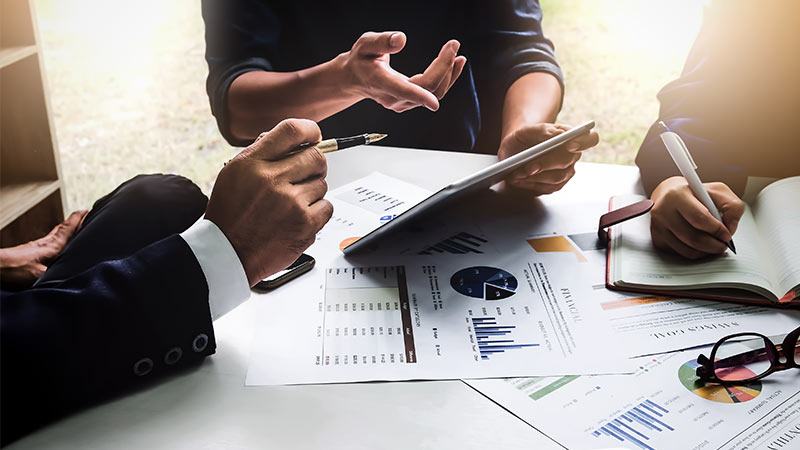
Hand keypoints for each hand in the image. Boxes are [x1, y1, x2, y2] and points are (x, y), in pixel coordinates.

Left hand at [0, 210, 87, 286]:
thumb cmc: (16, 269)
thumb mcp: (41, 274)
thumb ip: (57, 274)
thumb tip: (71, 276)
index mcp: (52, 246)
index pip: (68, 228)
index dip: (78, 219)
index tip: (87, 210)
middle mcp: (46, 243)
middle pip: (62, 228)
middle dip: (74, 221)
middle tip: (83, 215)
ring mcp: (37, 246)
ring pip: (55, 234)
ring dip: (66, 229)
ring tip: (73, 228)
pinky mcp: (30, 252)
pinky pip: (49, 241)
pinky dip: (57, 238)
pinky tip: (55, 245)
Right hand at [205, 119, 332, 285]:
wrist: (227, 253)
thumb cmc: (230, 215)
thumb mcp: (234, 174)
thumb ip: (262, 154)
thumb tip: (292, 140)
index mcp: (253, 163)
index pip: (291, 131)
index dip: (310, 131)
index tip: (314, 136)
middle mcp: (272, 180)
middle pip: (316, 157)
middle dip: (314, 165)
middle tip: (304, 175)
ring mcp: (291, 203)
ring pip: (322, 184)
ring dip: (312, 192)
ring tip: (291, 204)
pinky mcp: (305, 224)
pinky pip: (327, 207)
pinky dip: (317, 212)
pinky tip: (298, 217)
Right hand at [340, 31, 466, 112]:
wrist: (355, 79)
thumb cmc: (360, 60)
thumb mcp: (365, 44)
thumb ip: (382, 41)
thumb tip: (401, 39)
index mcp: (382, 82)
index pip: (403, 91)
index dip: (419, 96)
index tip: (433, 101)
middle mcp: (394, 97)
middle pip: (427, 89)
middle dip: (444, 67)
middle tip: (453, 45)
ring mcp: (403, 103)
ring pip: (434, 93)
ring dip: (449, 74)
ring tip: (457, 54)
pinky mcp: (411, 102)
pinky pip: (434, 93)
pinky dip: (446, 79)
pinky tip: (454, 64)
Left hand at [498, 123, 599, 194]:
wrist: (514, 151)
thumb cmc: (523, 138)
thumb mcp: (526, 130)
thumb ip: (541, 129)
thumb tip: (554, 134)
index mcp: (571, 136)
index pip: (590, 139)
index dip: (584, 142)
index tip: (570, 145)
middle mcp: (572, 155)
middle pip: (567, 161)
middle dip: (546, 164)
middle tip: (529, 167)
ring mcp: (566, 172)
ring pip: (557, 178)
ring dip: (536, 176)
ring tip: (517, 173)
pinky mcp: (556, 185)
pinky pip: (547, 188)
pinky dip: (531, 184)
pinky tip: (519, 179)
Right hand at [650, 176, 744, 258]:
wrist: (669, 196)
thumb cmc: (695, 194)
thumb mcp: (718, 191)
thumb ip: (732, 206)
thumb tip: (730, 228)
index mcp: (677, 194)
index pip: (699, 218)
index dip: (717, 230)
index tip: (727, 235)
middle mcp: (663, 210)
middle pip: (693, 238)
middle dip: (713, 245)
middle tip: (723, 246)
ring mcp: (658, 226)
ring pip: (687, 249)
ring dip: (705, 251)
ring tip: (714, 246)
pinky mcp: (657, 238)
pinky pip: (680, 253)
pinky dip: (694, 253)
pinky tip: (700, 246)